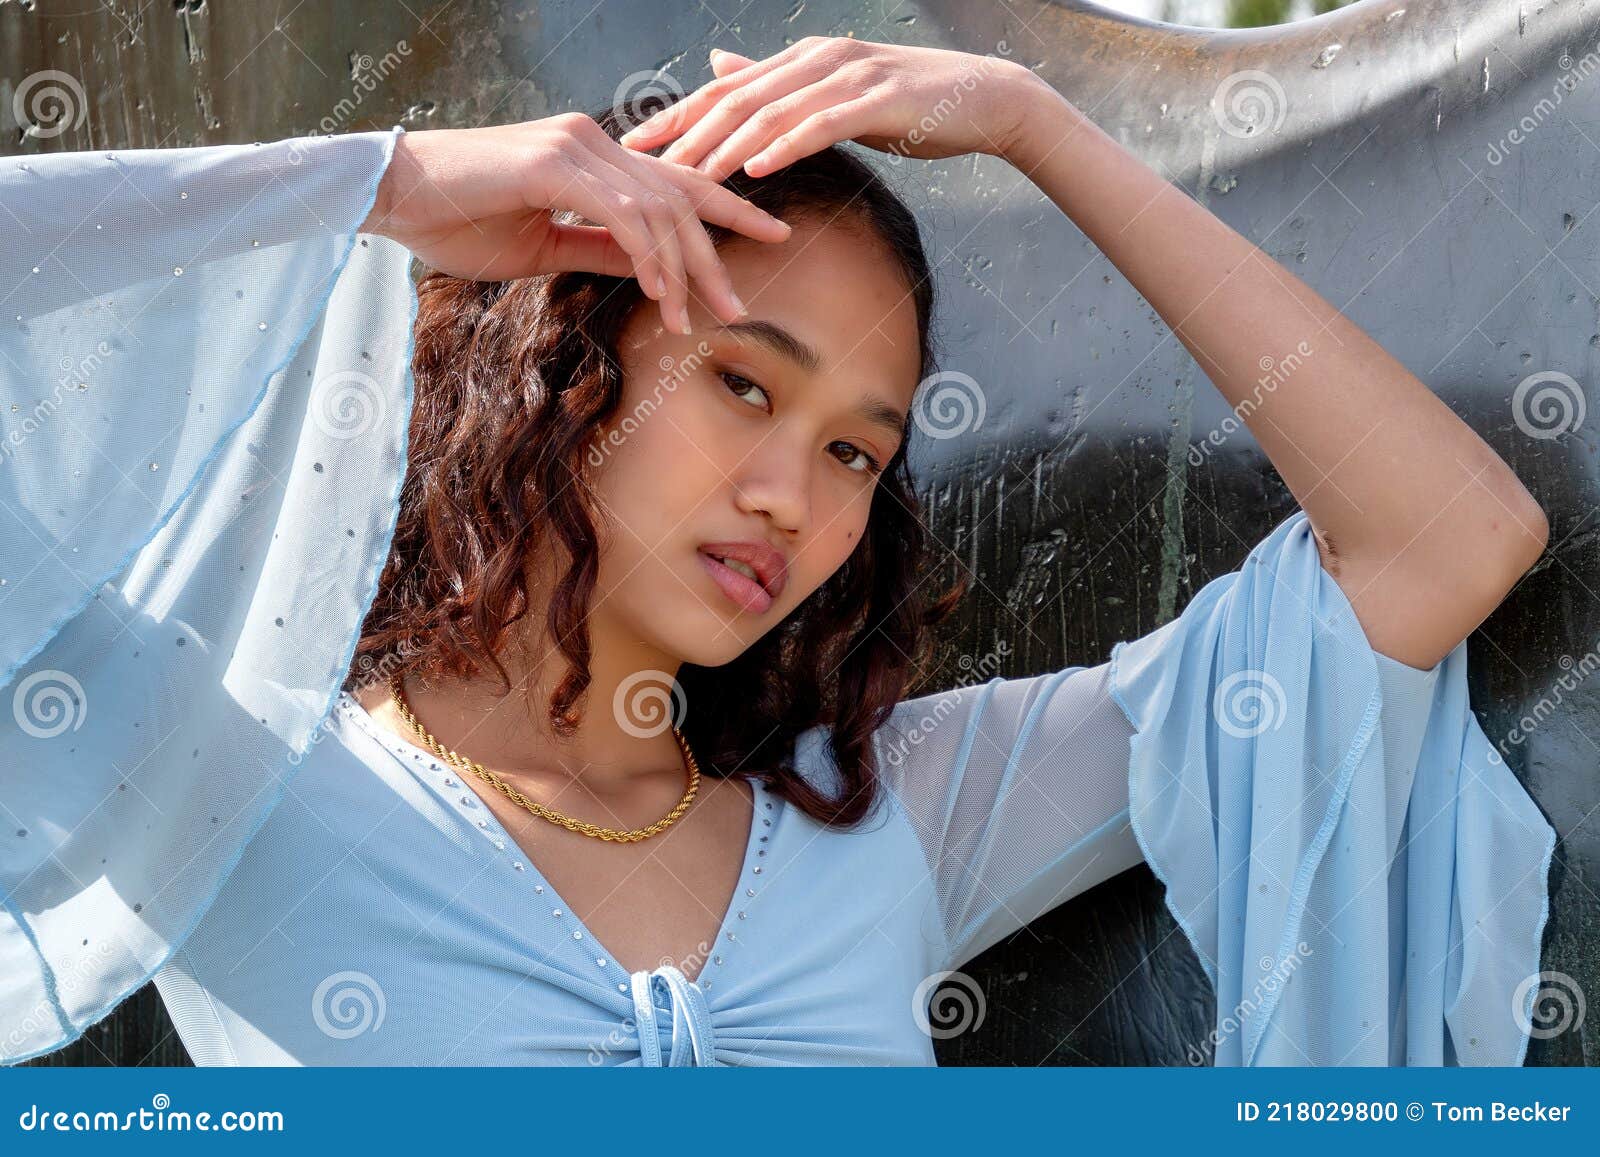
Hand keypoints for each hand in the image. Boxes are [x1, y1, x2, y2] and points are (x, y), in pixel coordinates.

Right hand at [359, 115, 792, 334]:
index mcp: (594, 156)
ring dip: (684, 268)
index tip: (772, 240)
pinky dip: (648, 257)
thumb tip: (647, 272)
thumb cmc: (458, 220)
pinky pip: (622, 214)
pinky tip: (661, 294)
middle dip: (719, 253)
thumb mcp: (542, 245)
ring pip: (658, 207)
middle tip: (741, 305)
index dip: (729, 209)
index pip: (676, 181)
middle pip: (680, 195)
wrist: (392, 197)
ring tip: (699, 317)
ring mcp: (575, 148)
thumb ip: (596, 251)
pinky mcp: (554, 165)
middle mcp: (594, 141)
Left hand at [616, 37, 1043, 180]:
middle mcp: (819, 60)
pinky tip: (757, 168)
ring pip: (774, 111)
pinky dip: (786, 146)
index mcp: (803, 61)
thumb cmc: (912, 104)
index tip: (637, 144)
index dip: (680, 114)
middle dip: (689, 132)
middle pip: (739, 98)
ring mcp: (849, 77)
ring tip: (690, 174)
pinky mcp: (878, 100)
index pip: (727, 89)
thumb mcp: (837, 92)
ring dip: (727, 144)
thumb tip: (722, 69)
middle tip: (647, 165)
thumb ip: (780, 86)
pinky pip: (822, 125)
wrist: (986, 99)